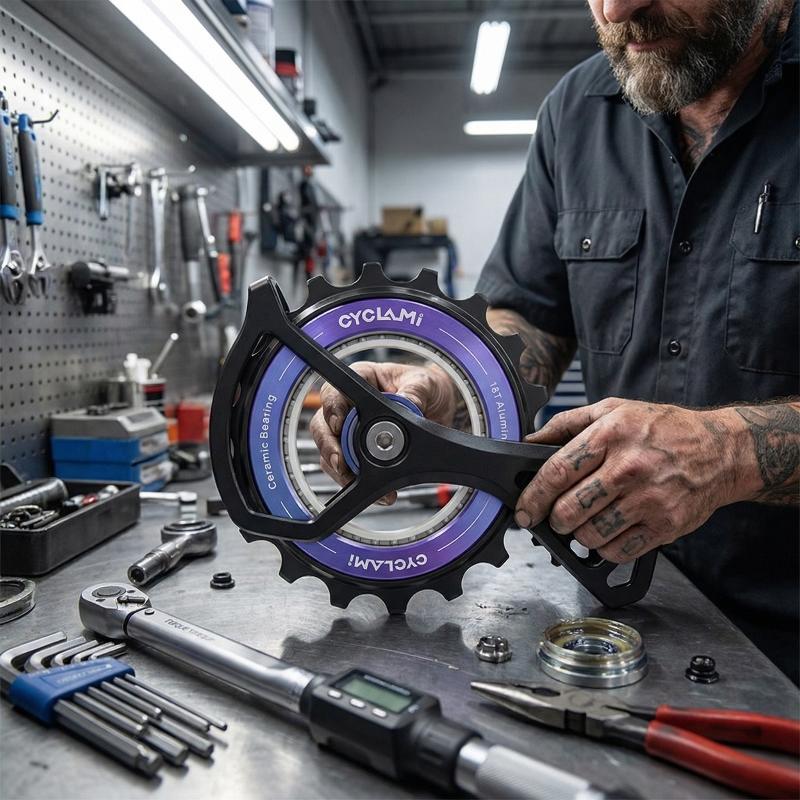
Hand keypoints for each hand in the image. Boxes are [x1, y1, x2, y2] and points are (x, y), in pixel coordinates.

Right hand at [309, 361, 456, 503]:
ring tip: (356, 483)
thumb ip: (415, 391)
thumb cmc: (425, 385)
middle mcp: (349, 404)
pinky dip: (358, 483)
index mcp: (361, 379)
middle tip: (341, 464)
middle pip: (322, 426)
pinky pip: (348, 470)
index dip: (332, 409)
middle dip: (329, 448)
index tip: (338, 425)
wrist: (438, 406)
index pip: (334, 392)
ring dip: (341, 471)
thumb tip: (408, 404)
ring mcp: (351, 429)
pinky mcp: (359, 452)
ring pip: (330, 452)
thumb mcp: (424, 382)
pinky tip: (377, 491)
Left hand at [515, 398, 740, 562]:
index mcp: (610, 434)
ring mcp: (649, 499)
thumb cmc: (662, 429)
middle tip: (555, 517)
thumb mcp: (613, 410)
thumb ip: (567, 423)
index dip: (532, 496)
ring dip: (578, 534)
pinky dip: (604, 548)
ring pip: (590, 535)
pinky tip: (608, 532)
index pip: (557, 472)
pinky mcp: (666, 526)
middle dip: (553, 519)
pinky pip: (618, 551)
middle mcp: (629, 467)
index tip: (524, 509)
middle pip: (569, 509)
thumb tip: (529, 442)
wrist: (721, 450)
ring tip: (584, 522)